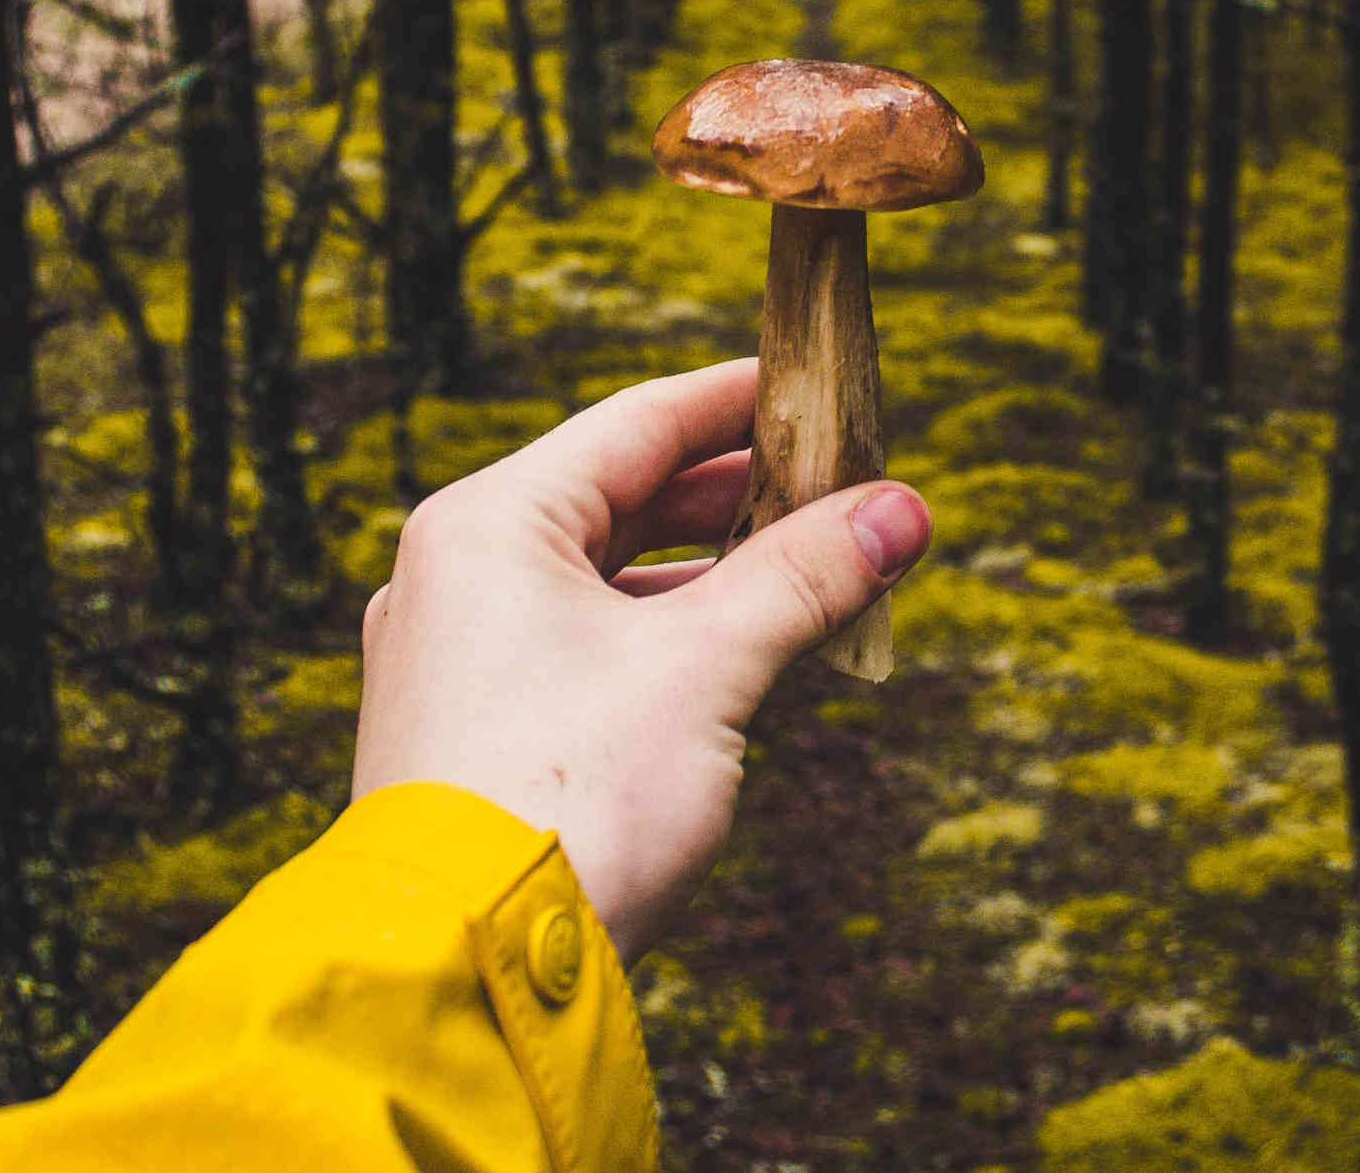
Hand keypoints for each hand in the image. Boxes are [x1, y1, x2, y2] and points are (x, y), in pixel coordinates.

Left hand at [352, 358, 931, 963]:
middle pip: (621, 497)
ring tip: (813, 569)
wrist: (462, 970)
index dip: (739, 402)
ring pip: (607, 577)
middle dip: (740, 494)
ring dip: (713, 571)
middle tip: (842, 487)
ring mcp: (458, 653)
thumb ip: (805, 577)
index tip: (819, 389)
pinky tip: (741, 650)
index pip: (637, 423)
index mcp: (489, 525)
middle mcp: (457, 574)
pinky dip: (667, 633)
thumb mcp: (705, 670)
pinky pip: (585, 642)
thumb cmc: (570, 798)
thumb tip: (902, 511)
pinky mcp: (474, 725)